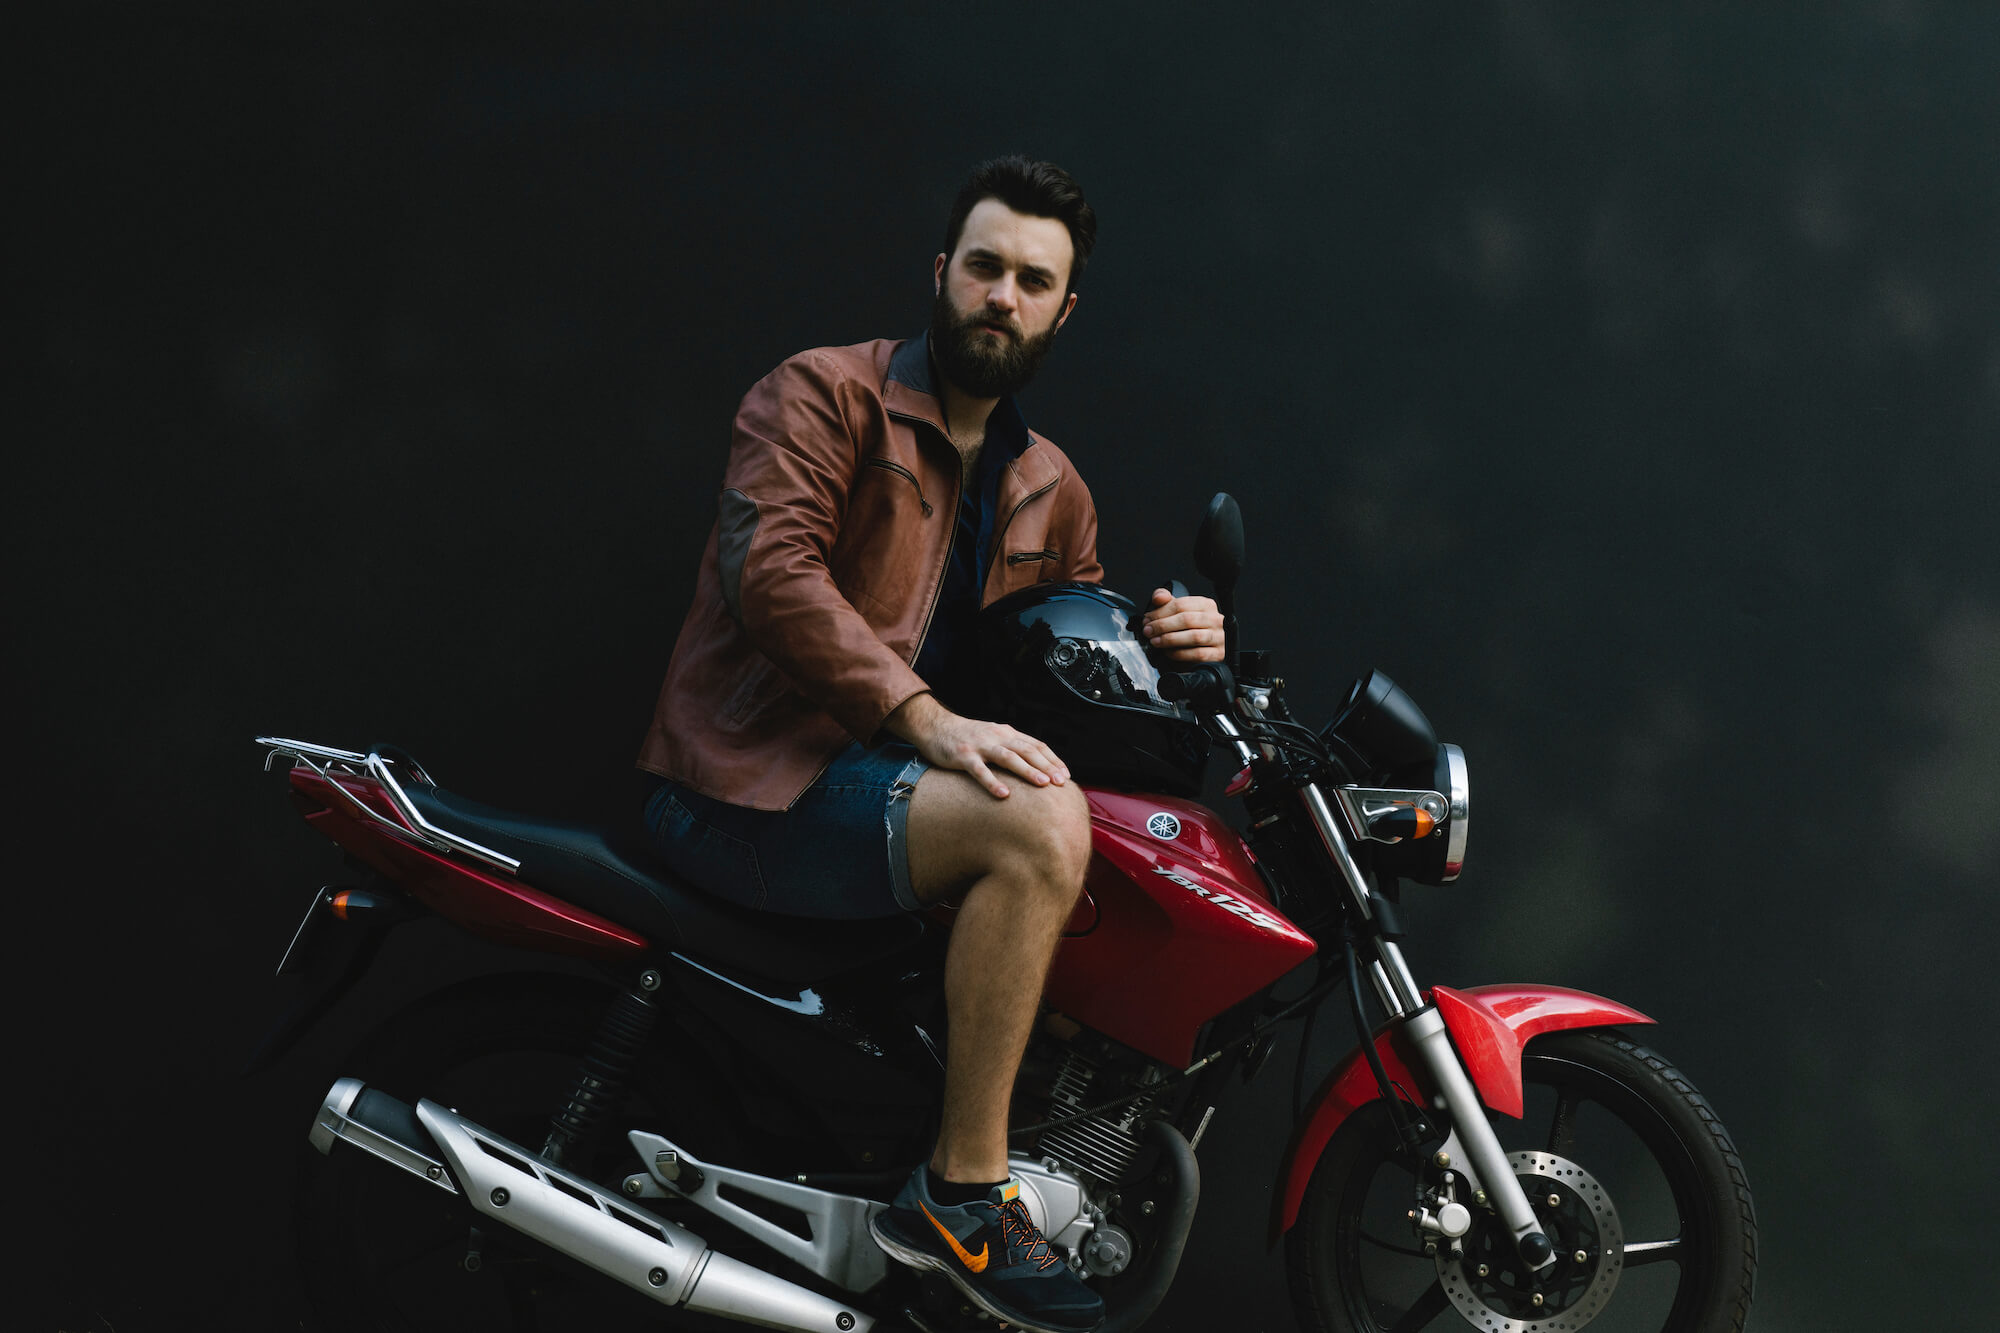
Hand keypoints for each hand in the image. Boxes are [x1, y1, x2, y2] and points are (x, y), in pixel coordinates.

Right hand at [884, 693, 1068, 798]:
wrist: (935, 726)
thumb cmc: (967, 736)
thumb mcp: (993, 737)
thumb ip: (1011, 748)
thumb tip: (1035, 766)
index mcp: (1007, 733)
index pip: (1036, 745)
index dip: (1053, 760)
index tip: (1066, 776)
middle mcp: (997, 737)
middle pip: (1027, 750)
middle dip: (1046, 766)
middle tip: (1061, 782)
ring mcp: (980, 746)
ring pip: (1008, 757)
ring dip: (1027, 770)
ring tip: (1042, 784)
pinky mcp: (963, 756)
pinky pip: (980, 770)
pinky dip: (992, 782)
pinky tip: (1003, 795)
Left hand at [1141, 589, 1225, 662]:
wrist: (1206, 647)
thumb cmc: (1192, 628)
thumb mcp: (1179, 612)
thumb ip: (1167, 602)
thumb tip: (1158, 597)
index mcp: (1206, 605)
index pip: (1182, 605)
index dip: (1160, 612)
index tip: (1148, 619)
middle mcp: (1215, 619)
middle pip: (1187, 620)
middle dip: (1162, 626)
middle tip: (1148, 631)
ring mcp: (1219, 637)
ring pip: (1194, 637)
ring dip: (1170, 640)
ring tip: (1155, 641)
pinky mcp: (1219, 654)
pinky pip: (1198, 654)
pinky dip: (1180, 654)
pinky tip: (1168, 652)